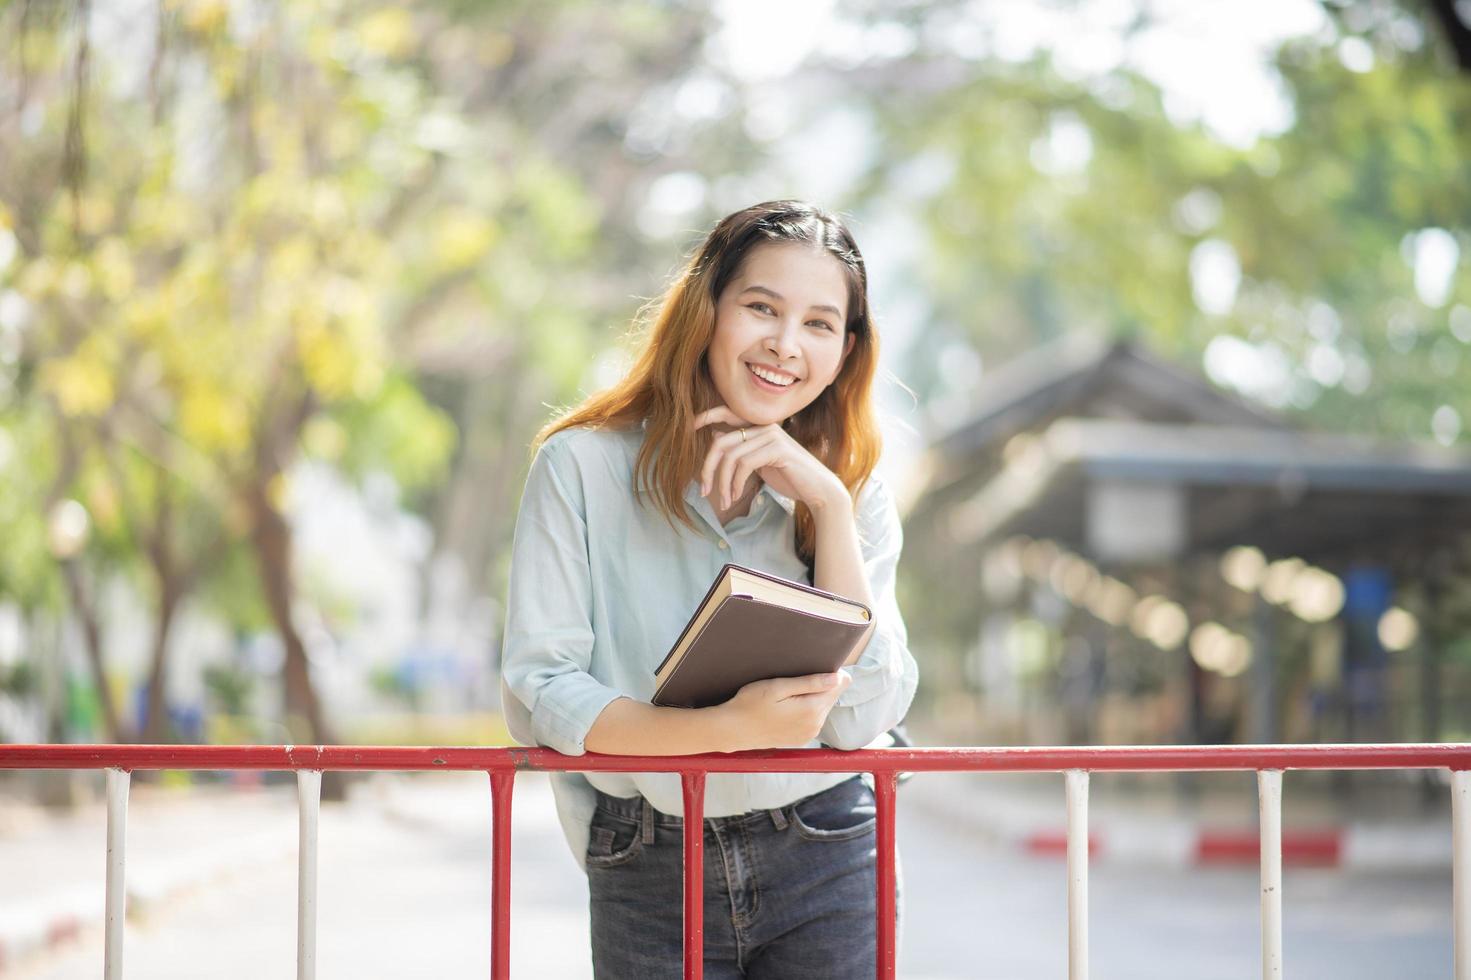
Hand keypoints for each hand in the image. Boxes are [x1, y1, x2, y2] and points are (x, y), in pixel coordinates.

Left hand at [690, 405, 848, 511]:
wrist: (818, 490)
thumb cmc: (790, 477)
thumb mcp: (760, 462)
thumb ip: (742, 449)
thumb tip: (716, 436)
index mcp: (760, 426)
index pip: (728, 413)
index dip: (707, 416)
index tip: (690, 427)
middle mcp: (765, 426)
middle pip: (721, 442)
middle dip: (708, 468)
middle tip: (704, 490)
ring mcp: (771, 435)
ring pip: (731, 456)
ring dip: (723, 483)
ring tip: (724, 501)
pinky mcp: (777, 449)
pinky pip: (744, 464)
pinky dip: (736, 483)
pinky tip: (737, 496)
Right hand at [717, 671, 852, 749]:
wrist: (733, 730)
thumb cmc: (750, 704)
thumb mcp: (778, 687)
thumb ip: (810, 683)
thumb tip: (837, 678)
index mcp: (812, 710)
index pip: (840, 684)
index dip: (829, 672)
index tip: (810, 669)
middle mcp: (815, 725)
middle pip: (832, 696)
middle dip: (820, 685)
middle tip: (793, 681)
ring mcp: (809, 734)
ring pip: (823, 707)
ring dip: (812, 698)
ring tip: (787, 695)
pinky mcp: (801, 738)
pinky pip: (813, 719)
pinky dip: (805, 710)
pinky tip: (786, 708)